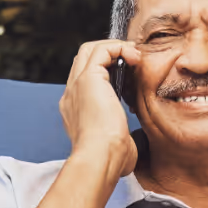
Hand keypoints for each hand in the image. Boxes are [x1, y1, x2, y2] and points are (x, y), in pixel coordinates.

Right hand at [58, 40, 140, 180]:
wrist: (100, 158)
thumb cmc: (111, 160)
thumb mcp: (116, 146)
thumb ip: (121, 139)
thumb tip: (132, 143)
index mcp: (76, 110)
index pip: (87, 79)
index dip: (108, 70)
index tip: (130, 73)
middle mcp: (72, 94)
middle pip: (84, 59)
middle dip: (110, 53)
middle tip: (133, 58)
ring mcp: (77, 85)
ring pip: (90, 50)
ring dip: (115, 47)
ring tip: (135, 56)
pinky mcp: (88, 79)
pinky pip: (102, 50)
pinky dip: (119, 48)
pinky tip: (134, 58)